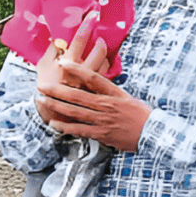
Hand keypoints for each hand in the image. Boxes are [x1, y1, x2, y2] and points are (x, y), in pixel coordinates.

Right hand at [34, 13, 107, 123]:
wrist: (54, 112)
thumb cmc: (47, 85)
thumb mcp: (44, 65)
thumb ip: (52, 48)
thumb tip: (57, 32)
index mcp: (67, 63)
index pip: (80, 39)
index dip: (87, 25)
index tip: (93, 15)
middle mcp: (81, 72)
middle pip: (98, 50)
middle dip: (101, 40)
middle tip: (98, 36)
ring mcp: (92, 82)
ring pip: (105, 61)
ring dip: (103, 53)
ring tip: (99, 48)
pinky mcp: (98, 90)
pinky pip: (106, 73)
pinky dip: (105, 65)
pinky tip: (101, 63)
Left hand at [37, 61, 151, 150]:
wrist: (154, 133)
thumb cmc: (143, 115)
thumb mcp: (129, 98)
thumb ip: (112, 91)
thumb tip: (98, 83)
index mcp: (115, 93)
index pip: (93, 78)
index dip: (77, 70)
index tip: (63, 62)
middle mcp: (107, 105)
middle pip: (78, 95)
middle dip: (57, 90)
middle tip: (42, 84)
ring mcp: (104, 120)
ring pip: (75, 112)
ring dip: (57, 106)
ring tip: (42, 101)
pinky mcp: (103, 134)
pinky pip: (80, 130)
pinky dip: (66, 127)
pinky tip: (54, 124)